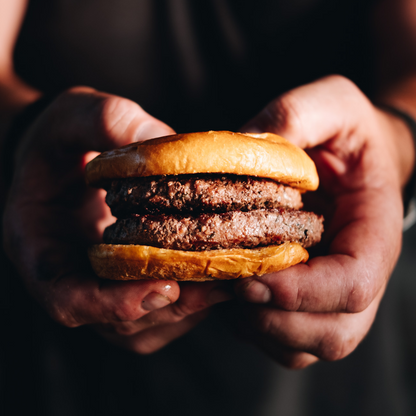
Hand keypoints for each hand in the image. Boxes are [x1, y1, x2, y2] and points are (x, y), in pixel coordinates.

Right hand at [3, 87, 230, 353]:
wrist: (68, 152)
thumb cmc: (64, 136)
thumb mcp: (75, 116)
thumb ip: (110, 123)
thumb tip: (167, 141)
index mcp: (39, 241)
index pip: (64, 296)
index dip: (110, 304)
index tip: (161, 288)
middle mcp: (68, 273)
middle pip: (113, 321)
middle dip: (167, 308)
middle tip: (217, 286)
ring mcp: (98, 282)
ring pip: (141, 326)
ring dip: (185, 310)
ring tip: (226, 283)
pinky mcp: (125, 280)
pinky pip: (157, 314)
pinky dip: (190, 305)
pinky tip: (218, 277)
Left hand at [233, 75, 414, 367]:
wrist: (350, 158)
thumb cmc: (346, 132)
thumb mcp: (331, 104)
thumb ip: (297, 116)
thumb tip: (245, 145)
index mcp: (372, 233)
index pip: (353, 285)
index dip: (303, 293)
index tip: (252, 279)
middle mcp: (357, 274)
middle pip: (333, 333)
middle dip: (277, 321)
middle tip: (232, 288)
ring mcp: (331, 294)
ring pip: (305, 346)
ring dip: (260, 328)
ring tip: (228, 291)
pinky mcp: (306, 300)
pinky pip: (283, 340)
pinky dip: (253, 328)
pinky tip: (232, 293)